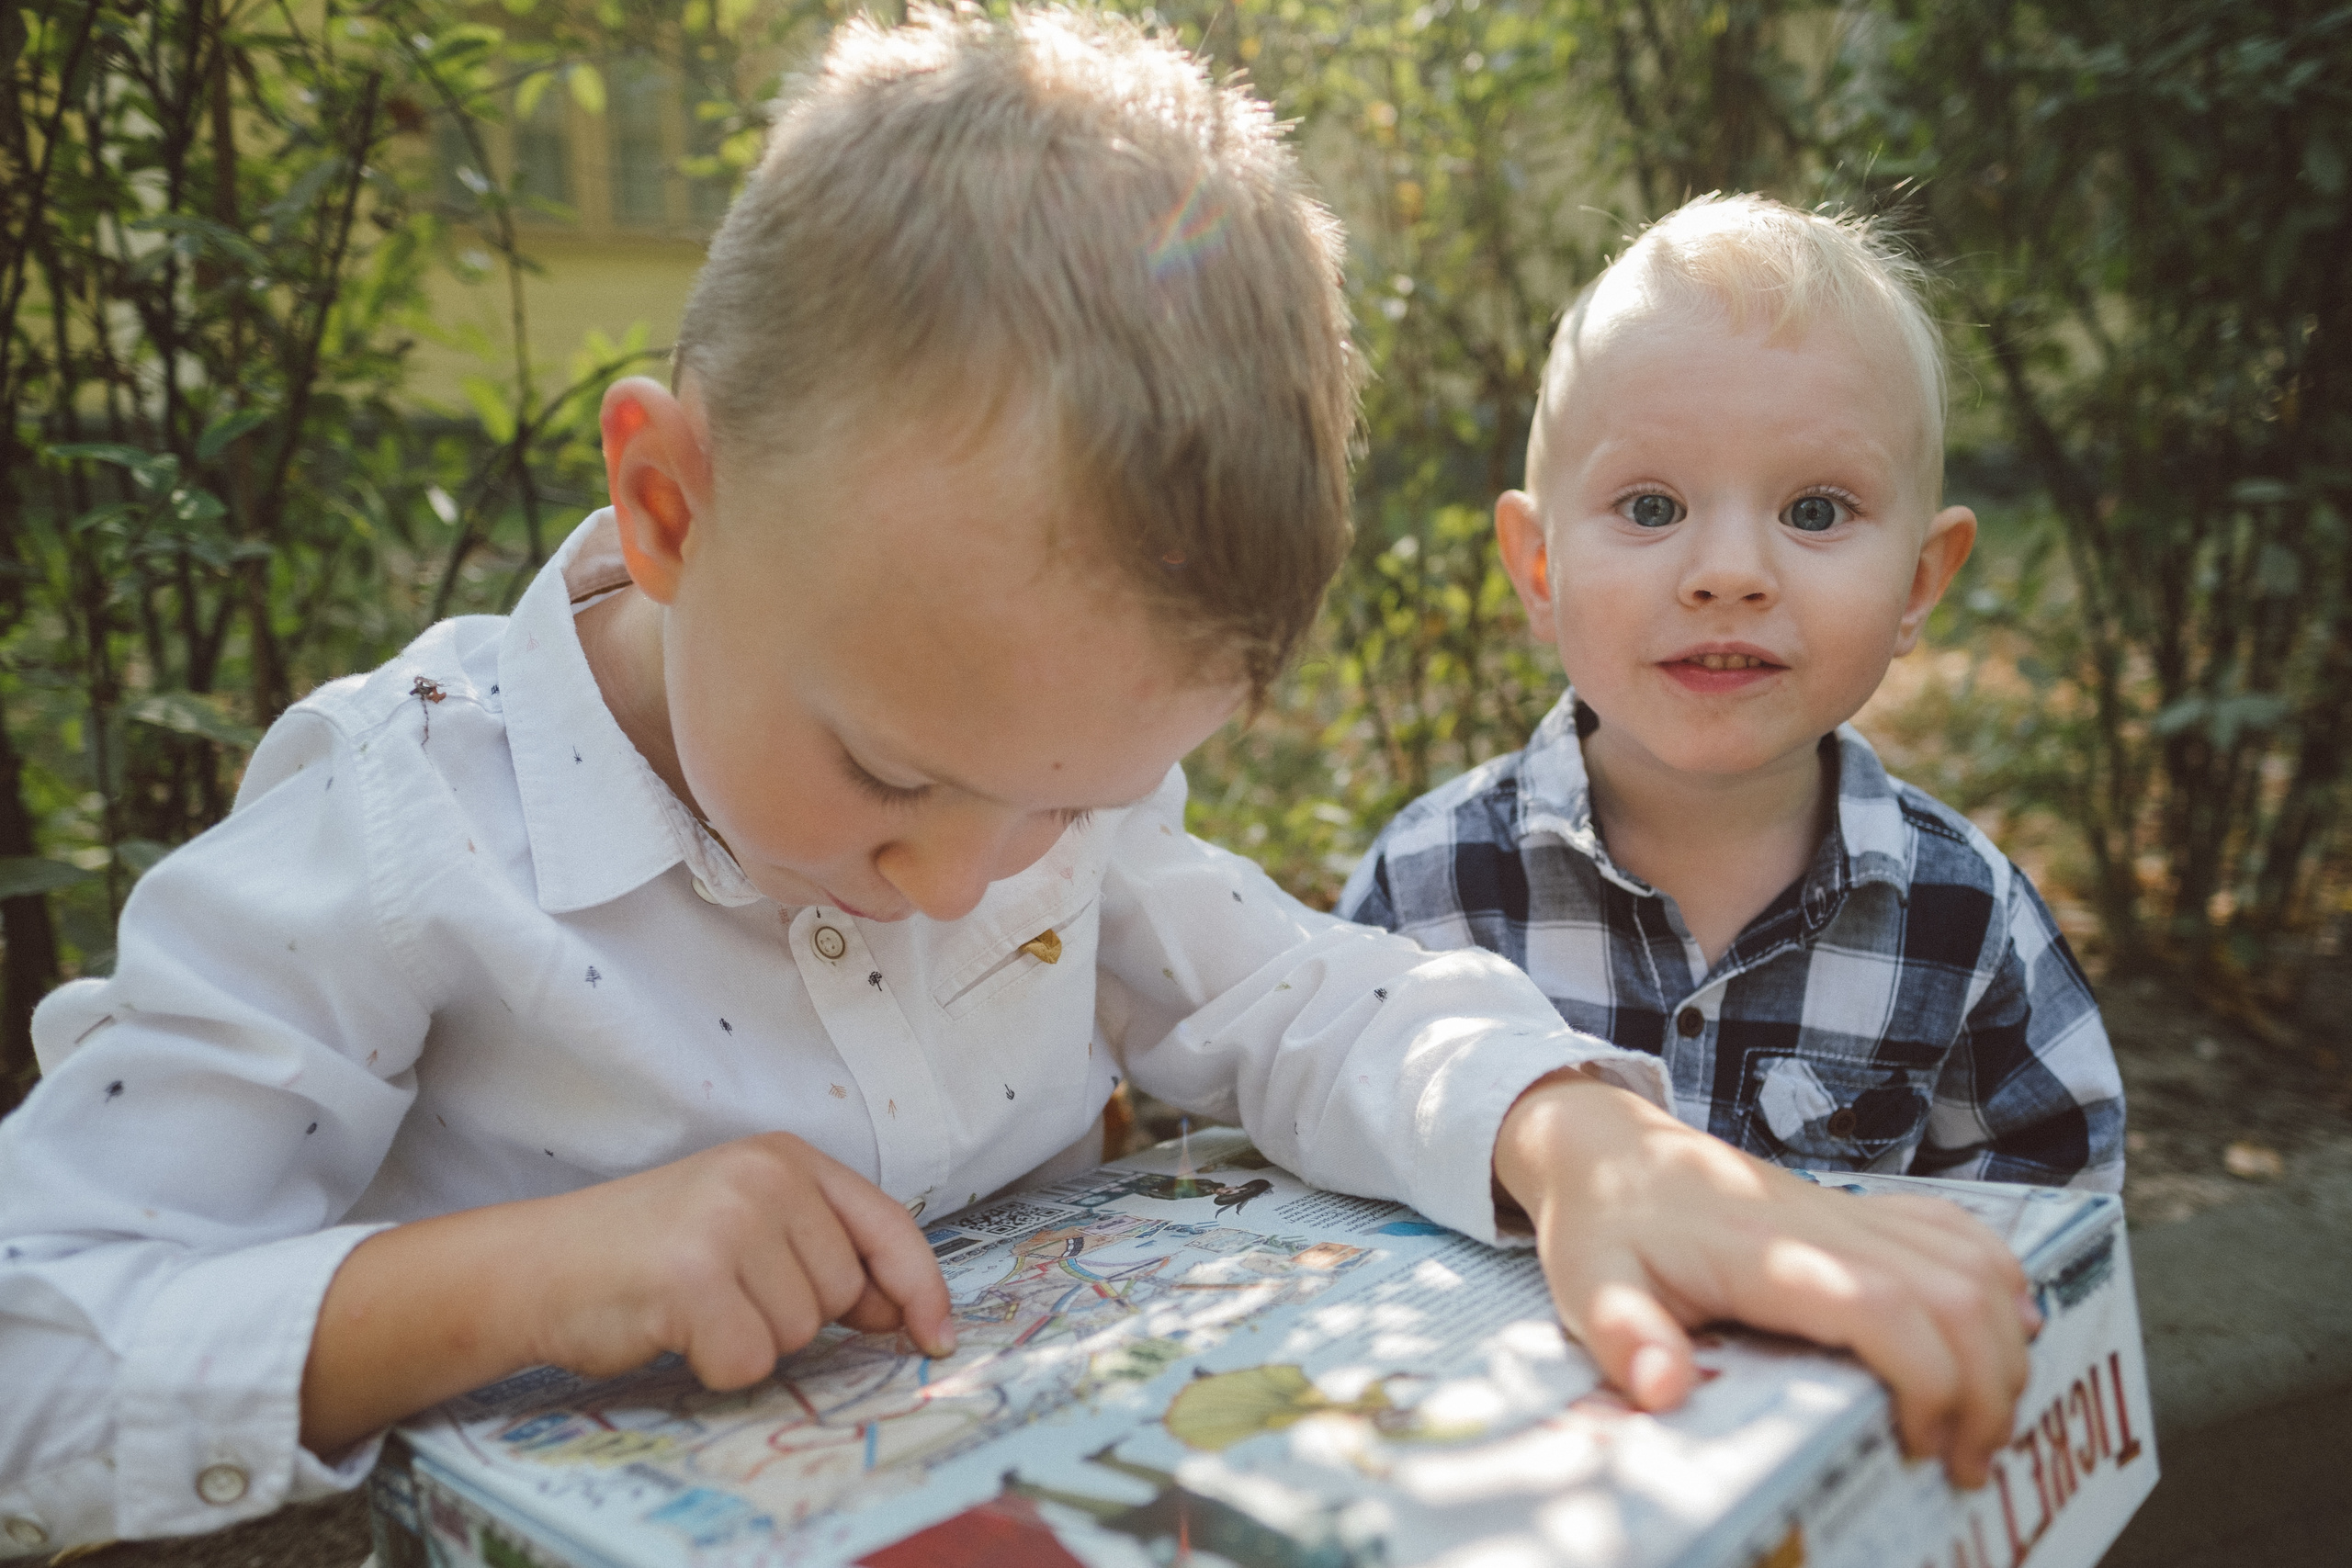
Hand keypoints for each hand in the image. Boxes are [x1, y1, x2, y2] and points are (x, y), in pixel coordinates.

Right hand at [519, 1132, 956, 1385]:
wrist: (538, 1264)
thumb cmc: (645, 1249)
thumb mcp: (744, 1221)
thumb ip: (820, 1249)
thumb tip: (899, 1307)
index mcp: (785, 1156)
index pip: (887, 1224)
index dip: (920, 1286)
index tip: (937, 1334)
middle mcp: (764, 1176)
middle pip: (842, 1291)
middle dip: (793, 1312)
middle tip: (724, 1289)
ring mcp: (729, 1222)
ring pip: (799, 1331)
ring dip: (751, 1338)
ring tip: (694, 1302)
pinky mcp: (694, 1277)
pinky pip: (750, 1360)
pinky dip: (716, 1364)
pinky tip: (675, 1328)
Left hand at [1493, 1070, 2035, 1487]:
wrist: (1607, 1146)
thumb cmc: (1604, 1222)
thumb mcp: (1590, 1286)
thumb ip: (1625, 1337)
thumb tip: (1663, 1391)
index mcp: (1771, 1253)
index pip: (1889, 1308)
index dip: (1929, 1383)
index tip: (1920, 1448)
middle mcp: (1829, 1225)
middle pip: (1955, 1295)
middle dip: (1986, 1387)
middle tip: (1966, 1463)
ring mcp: (1852, 1212)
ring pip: (1972, 1262)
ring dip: (2002, 1344)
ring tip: (1984, 1418)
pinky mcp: (1860, 1210)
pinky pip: (1956, 1232)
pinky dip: (1999, 1282)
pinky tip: (2004, 1332)